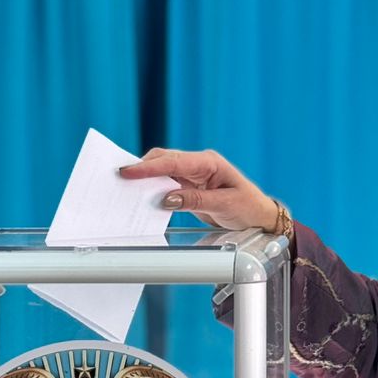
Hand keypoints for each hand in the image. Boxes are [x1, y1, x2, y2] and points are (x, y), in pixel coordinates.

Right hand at [119, 147, 277, 231]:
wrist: (259, 217)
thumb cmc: (248, 207)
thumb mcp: (224, 205)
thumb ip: (195, 201)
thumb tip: (166, 199)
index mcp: (209, 162)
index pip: (173, 162)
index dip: (148, 167)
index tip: (128, 171)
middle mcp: (199, 165)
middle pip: (164, 160)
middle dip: (141, 168)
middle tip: (118, 178)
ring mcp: (193, 175)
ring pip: (162, 171)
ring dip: (145, 178)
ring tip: (124, 187)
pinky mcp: (189, 188)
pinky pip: (166, 184)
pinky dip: (153, 189)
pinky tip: (141, 196)